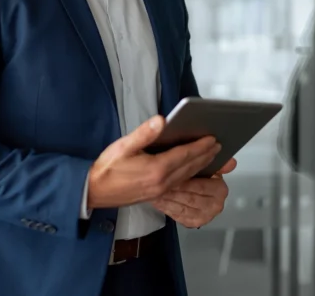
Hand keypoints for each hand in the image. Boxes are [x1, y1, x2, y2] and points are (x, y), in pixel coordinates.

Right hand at [87, 115, 221, 209]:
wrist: (95, 191)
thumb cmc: (108, 168)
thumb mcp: (123, 146)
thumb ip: (144, 133)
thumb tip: (162, 120)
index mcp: (156, 169)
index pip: (185, 155)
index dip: (200, 146)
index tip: (213, 138)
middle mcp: (163, 181)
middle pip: (190, 167)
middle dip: (206, 156)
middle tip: (219, 146)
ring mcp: (161, 190)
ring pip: (187, 176)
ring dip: (201, 166)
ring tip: (212, 157)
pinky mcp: (157, 194)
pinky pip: (181, 183)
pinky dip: (191, 174)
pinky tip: (192, 170)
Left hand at [150, 159, 236, 227]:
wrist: (191, 190)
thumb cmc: (198, 175)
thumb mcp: (206, 166)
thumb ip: (218, 163)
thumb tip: (232, 162)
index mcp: (220, 190)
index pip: (200, 185)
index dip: (183, 179)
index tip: (167, 172)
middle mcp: (216, 205)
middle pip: (189, 196)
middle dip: (172, 189)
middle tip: (156, 181)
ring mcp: (205, 216)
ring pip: (181, 206)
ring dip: (167, 198)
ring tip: (153, 188)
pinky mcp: (193, 222)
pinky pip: (177, 214)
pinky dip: (166, 207)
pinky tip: (156, 199)